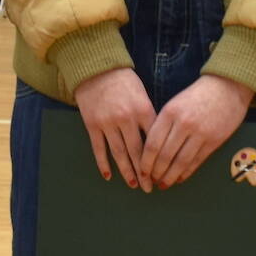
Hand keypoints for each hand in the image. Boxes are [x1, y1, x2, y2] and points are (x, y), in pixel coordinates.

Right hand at [72, 67, 155, 190]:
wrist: (96, 68)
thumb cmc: (123, 80)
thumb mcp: (142, 94)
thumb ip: (148, 116)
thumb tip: (157, 140)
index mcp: (143, 110)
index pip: (153, 141)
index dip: (158, 159)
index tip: (163, 172)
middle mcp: (126, 119)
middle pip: (137, 152)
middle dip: (144, 172)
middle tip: (150, 188)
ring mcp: (108, 123)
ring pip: (119, 153)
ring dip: (127, 171)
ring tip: (133, 184)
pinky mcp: (92, 124)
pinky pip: (99, 148)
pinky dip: (103, 163)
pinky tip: (108, 176)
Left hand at [140, 74, 252, 188]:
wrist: (227, 87)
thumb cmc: (197, 95)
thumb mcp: (175, 103)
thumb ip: (163, 123)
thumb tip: (150, 149)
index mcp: (170, 113)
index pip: (152, 144)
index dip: (145, 162)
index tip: (142, 170)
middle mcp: (184, 124)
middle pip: (165, 156)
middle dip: (156, 172)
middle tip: (151, 180)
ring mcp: (200, 134)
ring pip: (180, 162)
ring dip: (170, 176)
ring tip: (163, 183)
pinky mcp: (214, 141)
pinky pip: (196, 162)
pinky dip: (186, 173)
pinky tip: (179, 178)